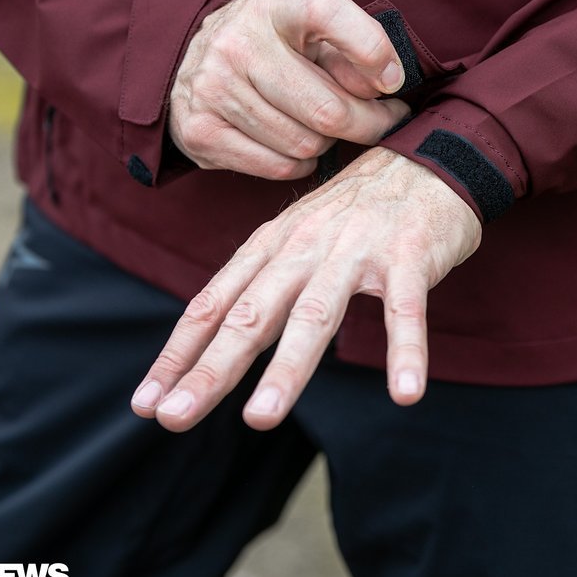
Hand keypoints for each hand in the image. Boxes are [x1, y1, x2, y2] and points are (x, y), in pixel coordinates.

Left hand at [130, 147, 481, 430]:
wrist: (431, 157)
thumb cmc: (359, 211)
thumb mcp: (298, 238)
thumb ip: (262, 286)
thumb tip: (212, 343)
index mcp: (271, 246)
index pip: (214, 305)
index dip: (178, 354)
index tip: (146, 403)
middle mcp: (304, 247)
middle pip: (251, 315)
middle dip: (210, 369)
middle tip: (173, 417)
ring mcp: (357, 250)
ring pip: (316, 314)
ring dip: (287, 369)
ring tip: (260, 419)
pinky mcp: (409, 256)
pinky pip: (406, 311)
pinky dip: (406, 352)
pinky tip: (406, 394)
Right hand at [169, 0, 410, 178]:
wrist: (196, 59)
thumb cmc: (274, 45)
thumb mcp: (311, 31)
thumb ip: (351, 53)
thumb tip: (384, 87)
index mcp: (273, 8)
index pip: (327, 12)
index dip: (370, 47)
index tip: (394, 80)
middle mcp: (237, 43)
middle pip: (326, 109)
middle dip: (368, 123)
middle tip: (380, 121)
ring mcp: (212, 88)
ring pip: (305, 144)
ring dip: (327, 143)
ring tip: (321, 125)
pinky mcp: (199, 131)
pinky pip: (279, 167)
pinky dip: (300, 164)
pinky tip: (294, 143)